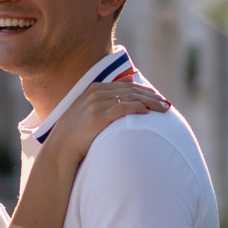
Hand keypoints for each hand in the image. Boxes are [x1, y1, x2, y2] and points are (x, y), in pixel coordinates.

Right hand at [47, 80, 166, 163]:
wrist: (61, 147)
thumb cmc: (76, 132)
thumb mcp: (90, 109)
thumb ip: (108, 96)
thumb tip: (129, 80)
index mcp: (95, 89)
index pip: (126, 86)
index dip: (144, 91)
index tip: (158, 97)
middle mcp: (96, 93)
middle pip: (131, 90)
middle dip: (151, 96)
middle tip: (166, 104)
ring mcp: (96, 103)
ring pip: (130, 97)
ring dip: (150, 102)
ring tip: (164, 109)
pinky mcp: (98, 115)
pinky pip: (123, 108)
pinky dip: (137, 108)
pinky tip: (147, 112)